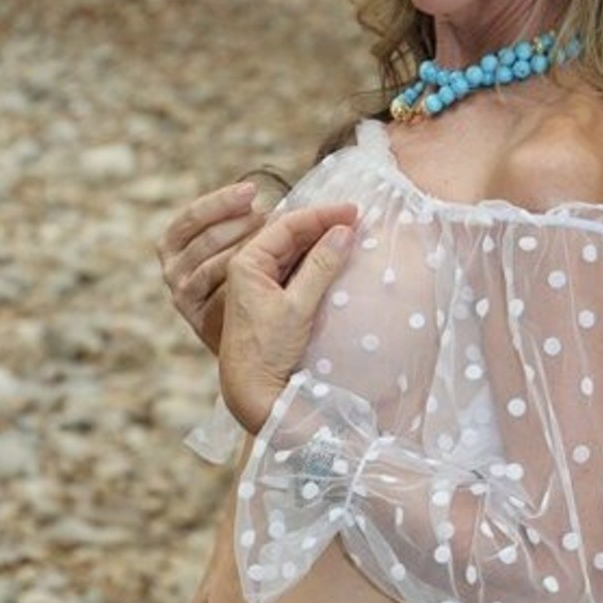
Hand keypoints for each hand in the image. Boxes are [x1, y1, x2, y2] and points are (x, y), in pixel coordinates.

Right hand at [156, 180, 265, 355]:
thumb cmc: (247, 283)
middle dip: (241, 224)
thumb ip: (242, 223)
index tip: (251, 192)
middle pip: (206, 239)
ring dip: (246, 248)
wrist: (247, 345)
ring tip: (275, 240)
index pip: (191, 218)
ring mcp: (183, 295)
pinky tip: (264, 269)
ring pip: (215, 264)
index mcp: (173, 246)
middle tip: (270, 217)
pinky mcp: (197, 317)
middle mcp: (172, 271)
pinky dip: (242, 278)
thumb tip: (264, 196)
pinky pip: (221, 292)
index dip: (220, 202)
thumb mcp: (237, 247)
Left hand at [219, 201, 358, 433]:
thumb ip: (321, 267)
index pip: (286, 225)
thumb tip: (344, 232)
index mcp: (246, 263)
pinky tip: (336, 258)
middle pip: (288, 235)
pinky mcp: (270, 300)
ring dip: (320, 242)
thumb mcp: (298, 307)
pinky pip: (294, 270)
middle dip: (322, 225)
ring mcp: (258, 284)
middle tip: (356, 218)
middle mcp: (248, 269)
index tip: (353, 210)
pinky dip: (316, 262)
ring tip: (351, 233)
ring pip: (293, 252)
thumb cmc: (268, 351)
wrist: (253, 392)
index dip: (321, 215)